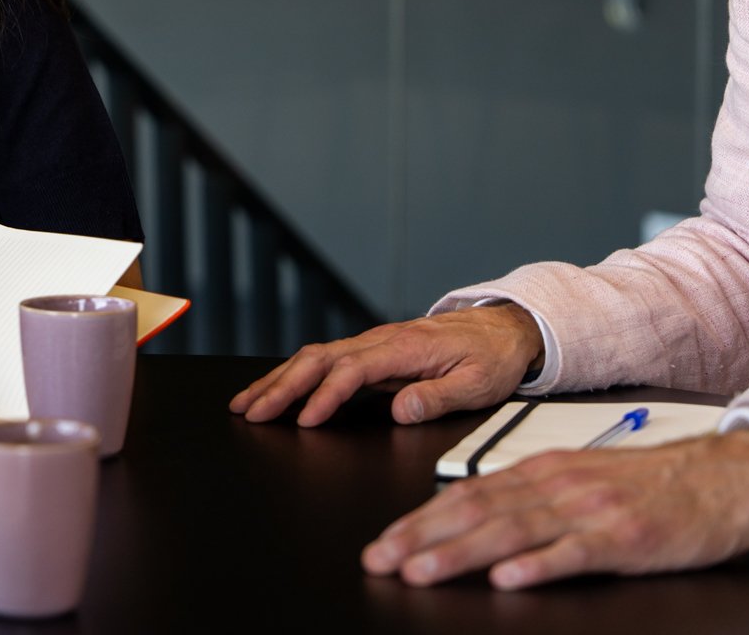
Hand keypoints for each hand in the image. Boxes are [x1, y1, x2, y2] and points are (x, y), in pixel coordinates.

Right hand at [229, 305, 543, 426]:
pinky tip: (275, 389)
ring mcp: (371, 344)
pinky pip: (323, 360)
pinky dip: (292, 375)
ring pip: (313, 357)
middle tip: (250, 412)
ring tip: (247, 404)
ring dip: (277, 380)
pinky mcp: (369, 351)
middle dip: (280, 386)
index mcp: (405, 349)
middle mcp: (380, 341)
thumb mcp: (478, 384)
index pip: (353, 370)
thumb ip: (438, 397)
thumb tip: (400, 411)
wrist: (502, 328)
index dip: (326, 396)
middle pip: (318, 360)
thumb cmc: (492, 358)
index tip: (305, 421)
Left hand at [361, 429, 748, 588]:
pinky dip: (537, 566)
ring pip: (511, 532)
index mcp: (539, 471)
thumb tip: (465, 514)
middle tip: (380, 561)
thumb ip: (524, 495)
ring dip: (460, 554)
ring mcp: (588, 511)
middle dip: (421, 538)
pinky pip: (573, 553)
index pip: (463, 495)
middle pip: (475, 512)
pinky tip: (507, 579)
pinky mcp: (624, 539)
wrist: (717, 479)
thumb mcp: (575, 478)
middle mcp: (555, 486)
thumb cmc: (643, 485)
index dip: (417, 520)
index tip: (383, 543)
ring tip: (420, 572)